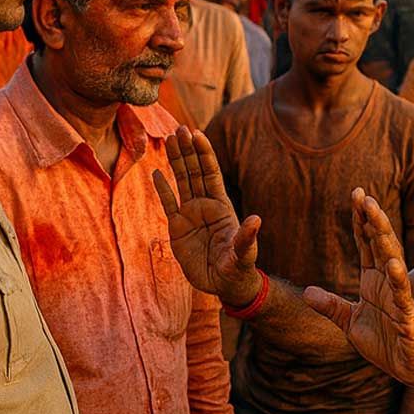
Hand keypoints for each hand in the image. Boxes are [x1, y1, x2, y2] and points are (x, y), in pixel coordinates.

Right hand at [152, 127, 262, 306]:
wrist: (224, 284)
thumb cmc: (238, 268)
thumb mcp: (244, 254)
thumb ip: (246, 238)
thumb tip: (256, 220)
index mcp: (221, 206)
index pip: (211, 174)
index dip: (204, 154)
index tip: (196, 134)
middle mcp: (205, 205)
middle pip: (194, 172)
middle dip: (187, 150)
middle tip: (178, 129)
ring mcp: (190, 215)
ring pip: (181, 182)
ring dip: (175, 161)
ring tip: (168, 140)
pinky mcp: (177, 229)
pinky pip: (168, 204)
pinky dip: (162, 189)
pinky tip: (156, 172)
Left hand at [302, 189, 413, 389]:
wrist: (411, 369)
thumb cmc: (386, 342)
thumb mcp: (350, 323)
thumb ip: (330, 306)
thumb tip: (307, 292)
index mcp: (375, 281)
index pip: (367, 245)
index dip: (361, 221)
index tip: (356, 195)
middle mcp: (388, 284)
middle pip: (381, 246)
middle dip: (373, 221)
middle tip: (364, 197)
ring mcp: (400, 299)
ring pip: (393, 264)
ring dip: (385, 241)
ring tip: (377, 219)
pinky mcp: (408, 319)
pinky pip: (403, 297)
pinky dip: (398, 281)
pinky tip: (392, 265)